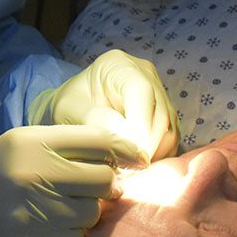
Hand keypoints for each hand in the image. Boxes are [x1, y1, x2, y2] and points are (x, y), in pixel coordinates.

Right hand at [0, 124, 143, 236]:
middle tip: (83, 189)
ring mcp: (37, 212)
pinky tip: (46, 229)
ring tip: (56, 209)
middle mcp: (35, 174)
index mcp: (30, 142)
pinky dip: (69, 235)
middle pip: (104, 178)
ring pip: (93, 213)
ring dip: (85, 213)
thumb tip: (127, 154)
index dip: (122, 150)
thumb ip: (66, 143)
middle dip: (102, 184)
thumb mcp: (18, 144)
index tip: (132, 159)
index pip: (99, 140)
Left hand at [29, 49, 180, 160]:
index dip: (140, 124)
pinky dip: (158, 156)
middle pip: (160, 112)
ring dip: (154, 154)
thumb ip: (93, 119)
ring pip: (170, 129)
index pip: (141, 91)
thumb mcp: (68, 110)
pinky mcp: (164, 115)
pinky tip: (137, 167)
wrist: (72, 110)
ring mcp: (158, 94)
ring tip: (131, 171)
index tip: (131, 153)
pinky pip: (170, 139)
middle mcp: (145, 75)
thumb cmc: (66, 107)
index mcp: (119, 66)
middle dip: (147, 145)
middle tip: (129, 170)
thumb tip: (124, 137)